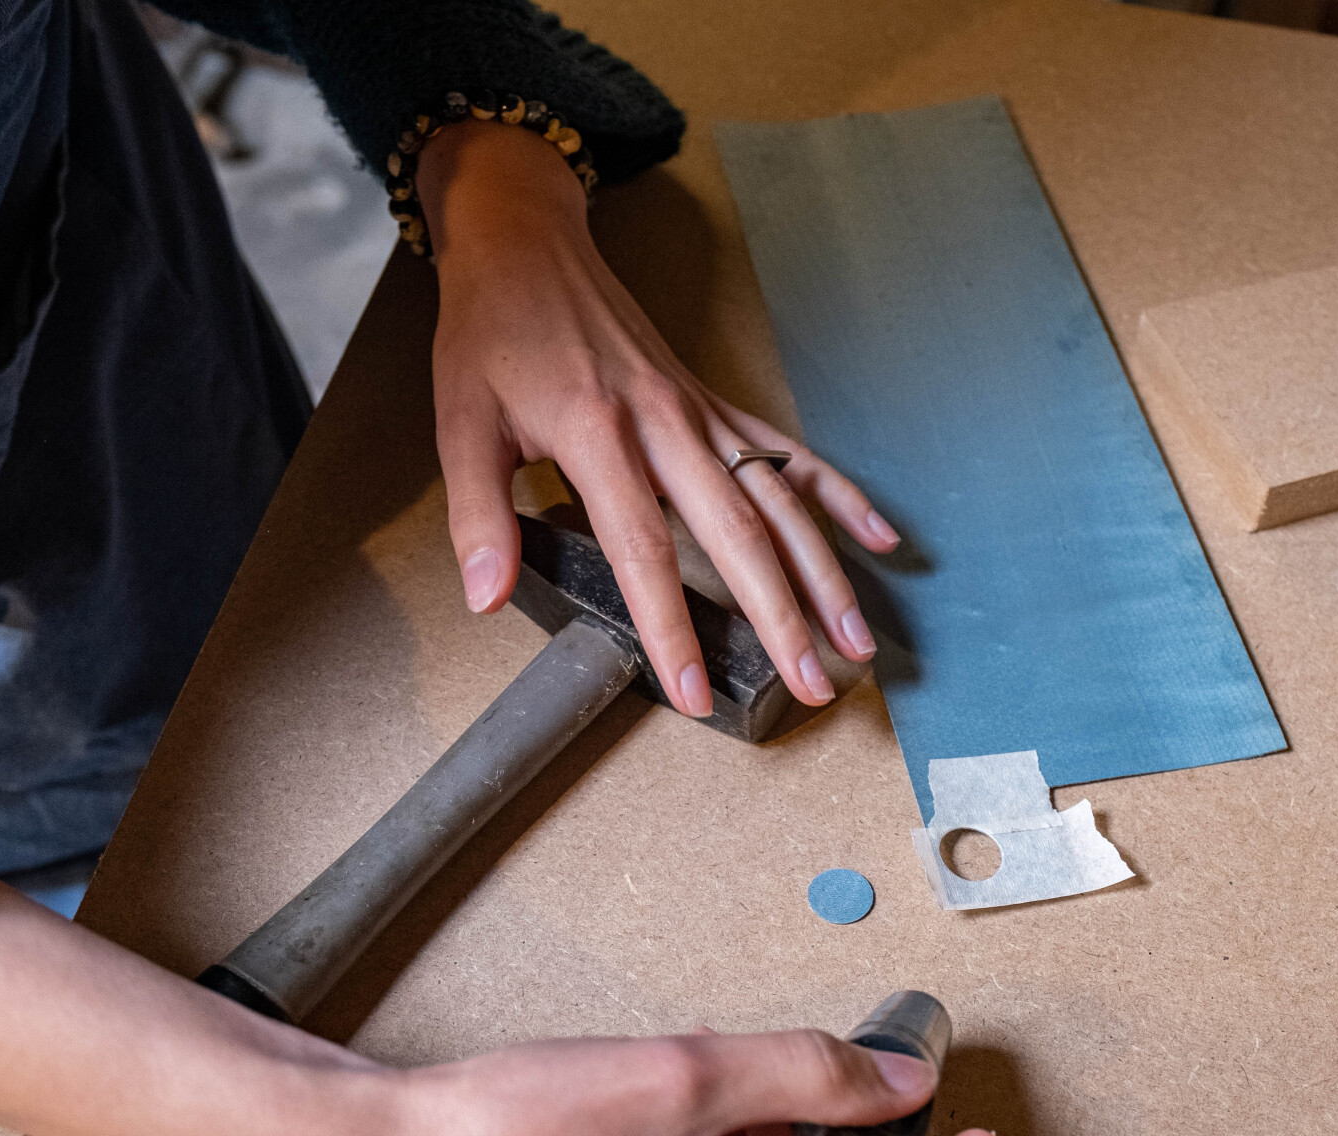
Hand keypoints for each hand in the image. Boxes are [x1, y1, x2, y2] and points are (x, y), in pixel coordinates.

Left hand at [418, 121, 902, 718]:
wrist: (524, 243)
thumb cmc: (491, 333)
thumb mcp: (459, 422)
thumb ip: (476, 516)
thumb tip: (486, 597)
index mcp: (598, 432)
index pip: (644, 549)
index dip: (671, 627)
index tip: (694, 690)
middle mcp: (665, 422)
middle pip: (739, 533)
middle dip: (780, 617)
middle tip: (811, 683)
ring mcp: (700, 410)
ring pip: (780, 499)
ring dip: (824, 571)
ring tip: (855, 638)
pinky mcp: (714, 401)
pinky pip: (788, 452)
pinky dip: (838, 495)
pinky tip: (878, 537)